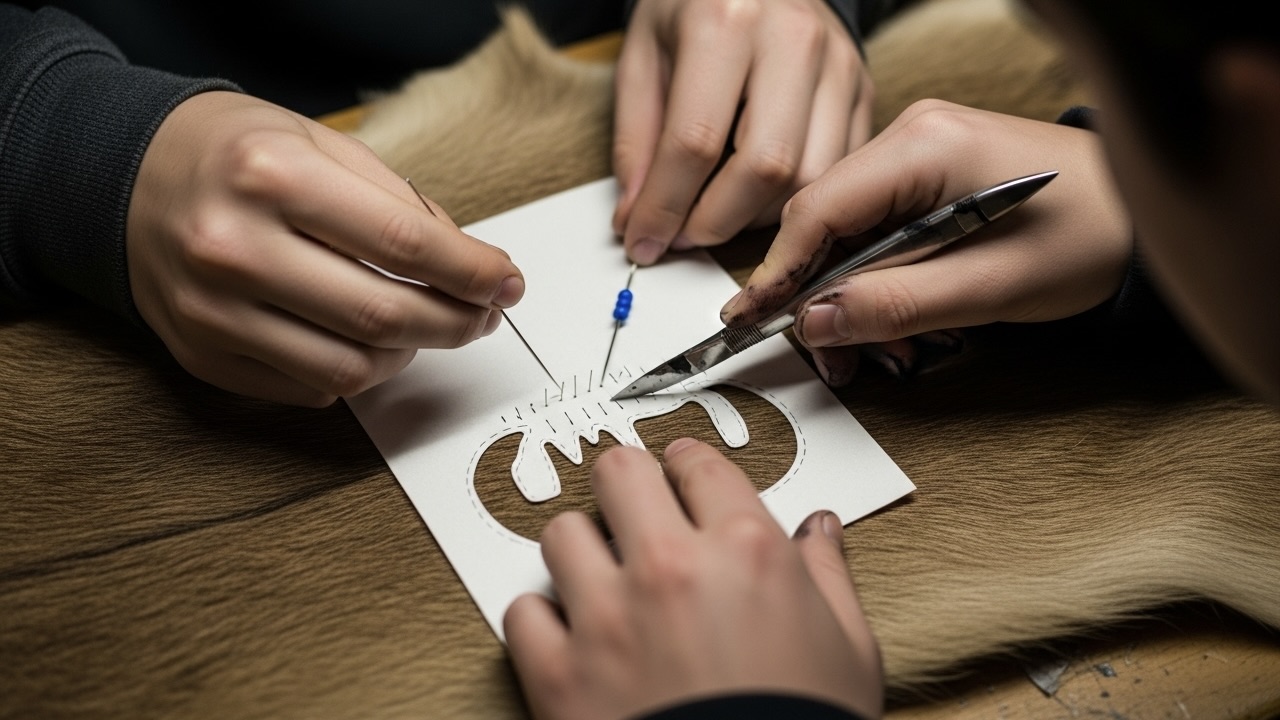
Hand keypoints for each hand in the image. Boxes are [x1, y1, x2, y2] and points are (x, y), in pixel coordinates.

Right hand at [126, 91, 523, 405]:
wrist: (125, 178)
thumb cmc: (236, 155)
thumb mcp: (321, 144)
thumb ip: (400, 203)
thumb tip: (471, 267)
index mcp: (272, 176)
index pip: (405, 244)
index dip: (473, 272)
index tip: (507, 283)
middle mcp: (234, 246)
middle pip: (384, 317)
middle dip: (456, 322)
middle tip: (482, 314)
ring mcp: (213, 310)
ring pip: (352, 369)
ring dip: (408, 355)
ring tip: (419, 325)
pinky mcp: (202, 355)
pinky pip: (309, 389)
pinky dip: (354, 371)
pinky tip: (359, 338)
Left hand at [504, 439, 882, 719]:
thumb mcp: (848, 650)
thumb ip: (828, 573)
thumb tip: (819, 527)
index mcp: (747, 552)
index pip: (699, 465)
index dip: (689, 465)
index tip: (682, 473)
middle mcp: (671, 569)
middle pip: (619, 471)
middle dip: (627, 482)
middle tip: (632, 504)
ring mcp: (608, 618)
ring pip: (562, 533)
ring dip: (581, 550)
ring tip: (602, 577)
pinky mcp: (559, 673)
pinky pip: (523, 613)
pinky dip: (543, 622)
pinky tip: (572, 638)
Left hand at [613, 0, 873, 264]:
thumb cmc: (692, 9)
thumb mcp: (641, 59)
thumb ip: (636, 142)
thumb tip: (637, 222)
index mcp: (725, 22)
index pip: (696, 141)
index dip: (665, 207)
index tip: (643, 241)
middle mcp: (792, 40)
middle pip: (765, 167)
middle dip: (717, 222)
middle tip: (683, 237)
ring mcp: (837, 65)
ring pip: (810, 178)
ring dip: (757, 217)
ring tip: (717, 213)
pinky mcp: (861, 88)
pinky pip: (836, 170)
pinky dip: (794, 200)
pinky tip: (756, 197)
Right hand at [720, 99, 1132, 384]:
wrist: (1149, 218)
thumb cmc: (1092, 238)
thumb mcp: (993, 285)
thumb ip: (898, 304)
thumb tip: (815, 322)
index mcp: (924, 146)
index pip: (817, 209)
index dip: (778, 273)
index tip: (749, 321)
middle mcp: (912, 136)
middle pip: (826, 222)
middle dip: (820, 298)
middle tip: (833, 362)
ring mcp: (919, 154)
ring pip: (848, 234)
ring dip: (853, 297)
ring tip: (880, 352)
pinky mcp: (928, 177)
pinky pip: (878, 233)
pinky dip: (878, 282)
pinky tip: (898, 321)